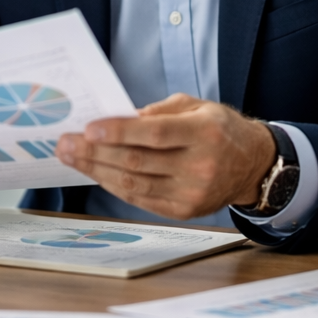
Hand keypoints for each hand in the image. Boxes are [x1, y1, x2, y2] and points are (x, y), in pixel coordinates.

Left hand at [55, 93, 275, 219]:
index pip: (156, 134)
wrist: (252, 165)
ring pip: (134, 184)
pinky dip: (113, 185)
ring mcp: (192, 193)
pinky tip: (95, 172)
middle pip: (138, 162)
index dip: (120, 132)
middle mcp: (200, 166)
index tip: (89, 127)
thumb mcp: (197, 107)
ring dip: (96, 170)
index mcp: (204, 133)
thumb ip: (159, 112)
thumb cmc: (220, 129)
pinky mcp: (183, 211)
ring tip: (71, 157)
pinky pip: (140, 199)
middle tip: (64, 143)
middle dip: (95, 152)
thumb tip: (118, 118)